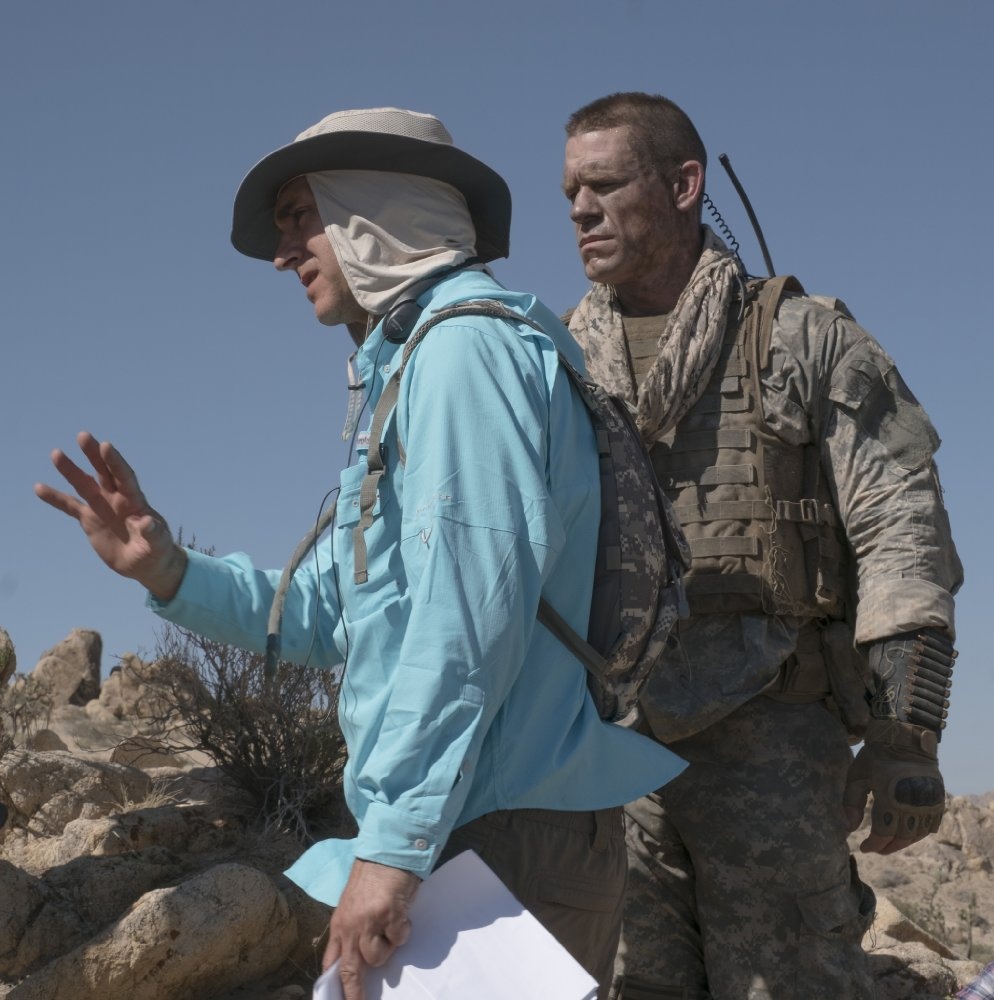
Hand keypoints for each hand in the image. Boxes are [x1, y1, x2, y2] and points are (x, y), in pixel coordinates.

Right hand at [34, 431, 185, 600]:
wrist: (144, 562)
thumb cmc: (156, 550)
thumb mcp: (158, 544)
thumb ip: (153, 533)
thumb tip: (148, 522)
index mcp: (135, 501)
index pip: (124, 477)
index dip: (115, 462)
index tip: (106, 446)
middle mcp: (117, 498)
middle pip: (104, 472)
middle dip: (94, 455)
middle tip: (83, 436)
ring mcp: (102, 506)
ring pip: (84, 484)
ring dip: (70, 470)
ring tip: (56, 454)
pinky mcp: (90, 519)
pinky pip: (70, 506)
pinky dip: (55, 498)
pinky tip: (39, 487)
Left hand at [323, 859, 418, 999]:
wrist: (388, 852)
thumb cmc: (372, 877)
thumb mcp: (353, 904)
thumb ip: (352, 929)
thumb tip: (358, 957)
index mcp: (339, 924)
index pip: (330, 962)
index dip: (333, 984)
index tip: (337, 999)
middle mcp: (350, 926)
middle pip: (349, 971)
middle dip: (354, 994)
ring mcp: (369, 922)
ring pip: (377, 957)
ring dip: (388, 946)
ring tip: (391, 925)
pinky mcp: (389, 916)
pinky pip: (399, 938)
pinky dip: (403, 930)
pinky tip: (402, 913)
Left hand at [843, 719, 944, 854]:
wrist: (905, 737)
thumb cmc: (875, 755)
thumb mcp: (857, 775)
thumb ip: (850, 801)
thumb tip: (848, 828)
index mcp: (889, 794)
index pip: (883, 831)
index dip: (873, 844)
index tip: (863, 847)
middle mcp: (912, 800)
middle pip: (901, 836)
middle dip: (887, 847)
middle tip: (876, 848)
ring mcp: (928, 801)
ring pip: (917, 834)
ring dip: (902, 842)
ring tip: (889, 843)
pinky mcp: (938, 799)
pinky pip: (931, 825)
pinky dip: (918, 834)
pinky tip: (906, 834)